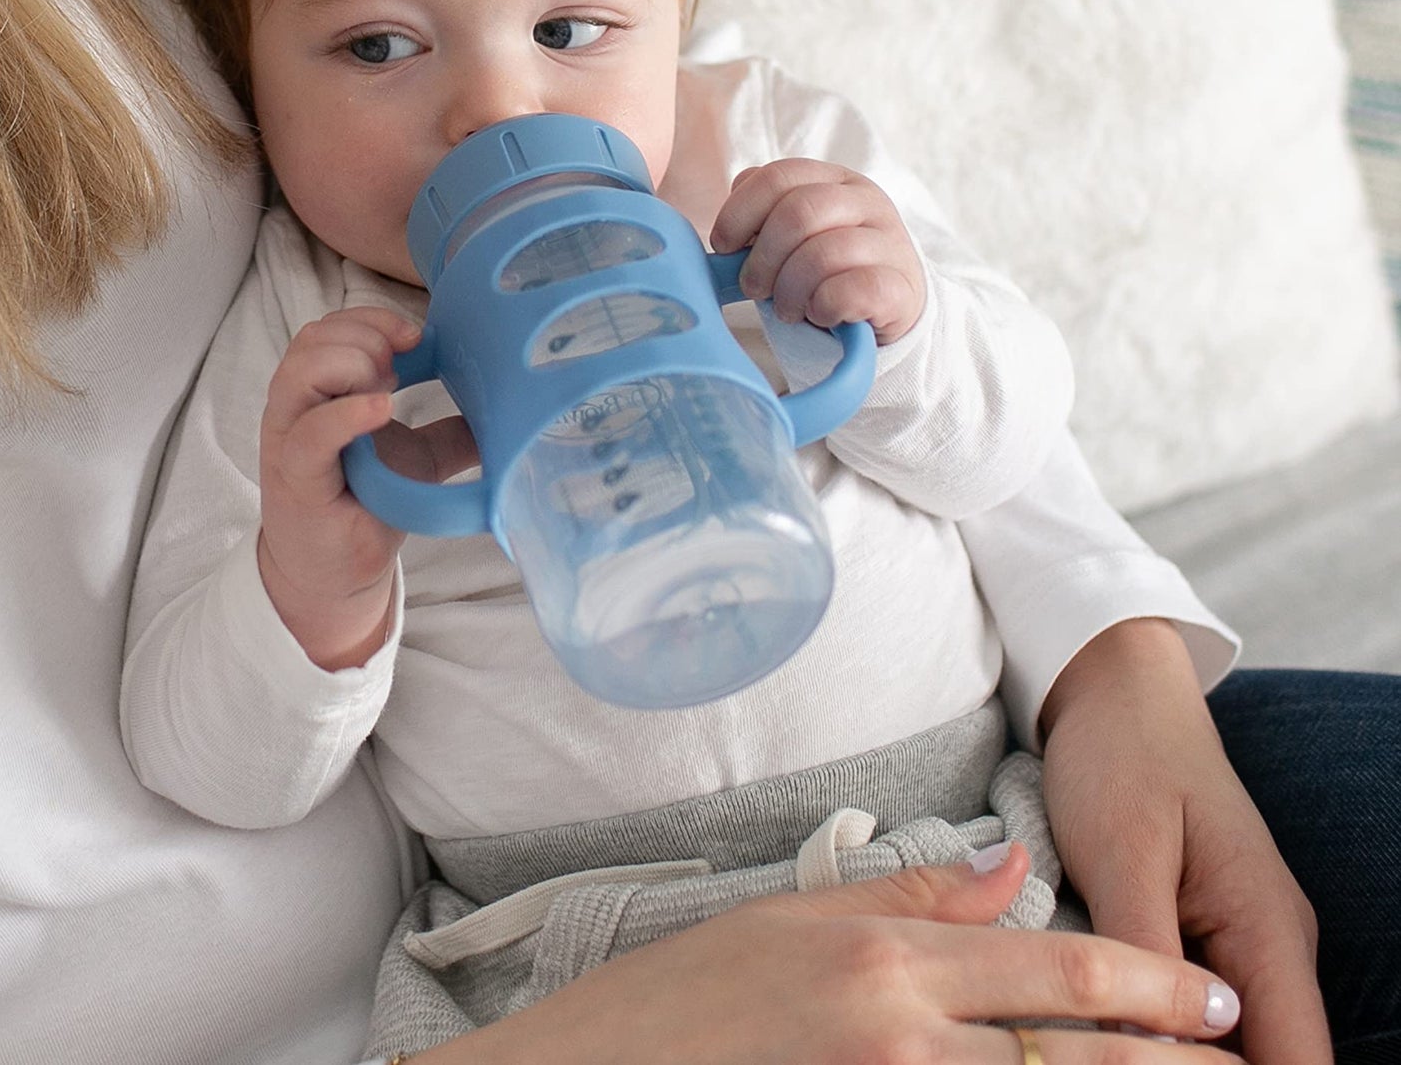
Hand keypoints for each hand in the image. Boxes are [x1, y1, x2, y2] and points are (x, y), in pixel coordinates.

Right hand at [256, 306, 470, 670]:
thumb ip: (450, 433)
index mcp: (318, 392)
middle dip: (366, 337)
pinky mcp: (296, 476)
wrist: (335, 576)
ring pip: (302, 370)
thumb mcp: (416, 461)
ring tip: (388, 391)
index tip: (419, 336)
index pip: (332, 327)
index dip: (373, 319)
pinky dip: (348, 413)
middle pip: (314, 338)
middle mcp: (295, 406)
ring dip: (353, 365)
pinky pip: (311, 432)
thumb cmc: (364, 507)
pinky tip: (381, 409)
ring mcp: (289, 438)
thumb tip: (505, 414)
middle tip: (402, 366)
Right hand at [426, 845, 1247, 1063]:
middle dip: (1171, 1061)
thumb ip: (909, 899)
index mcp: (882, 961)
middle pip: (1075, 1054)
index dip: (1150, 984)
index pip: (1053, 966)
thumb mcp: (787, 920)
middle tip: (1236, 1061)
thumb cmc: (677, 1003)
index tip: (1211, 999)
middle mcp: (900, 1035)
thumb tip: (1012, 868)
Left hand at [711, 157, 927, 342]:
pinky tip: (821, 314)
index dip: (739, 212)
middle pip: (798, 213)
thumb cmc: (824, 269)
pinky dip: (822, 308)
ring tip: (787, 307)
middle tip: (753, 288)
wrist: (887, 306)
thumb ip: (762, 218)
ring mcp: (890, 241)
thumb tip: (727, 233)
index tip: (723, 246)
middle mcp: (866, 201)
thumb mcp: (793, 235)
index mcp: (833, 179)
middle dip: (763, 258)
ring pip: (822, 254)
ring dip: (790, 290)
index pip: (777, 176)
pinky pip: (848, 292)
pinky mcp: (901, 287)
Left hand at [1040, 619, 1327, 1064]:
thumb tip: (1147, 1050)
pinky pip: (1209, 1010)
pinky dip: (1172, 1029)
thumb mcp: (1120, 855)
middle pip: (1273, 1063)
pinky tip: (1120, 1030)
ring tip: (1112, 1049)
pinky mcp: (1209, 935)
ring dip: (1187, 1055)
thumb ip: (1141, 956)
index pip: (1301, 1064)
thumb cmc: (1119, 756)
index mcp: (1269, 931)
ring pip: (1239, 1044)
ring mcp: (1246, 943)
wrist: (1115, 688)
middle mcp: (1275, 948)